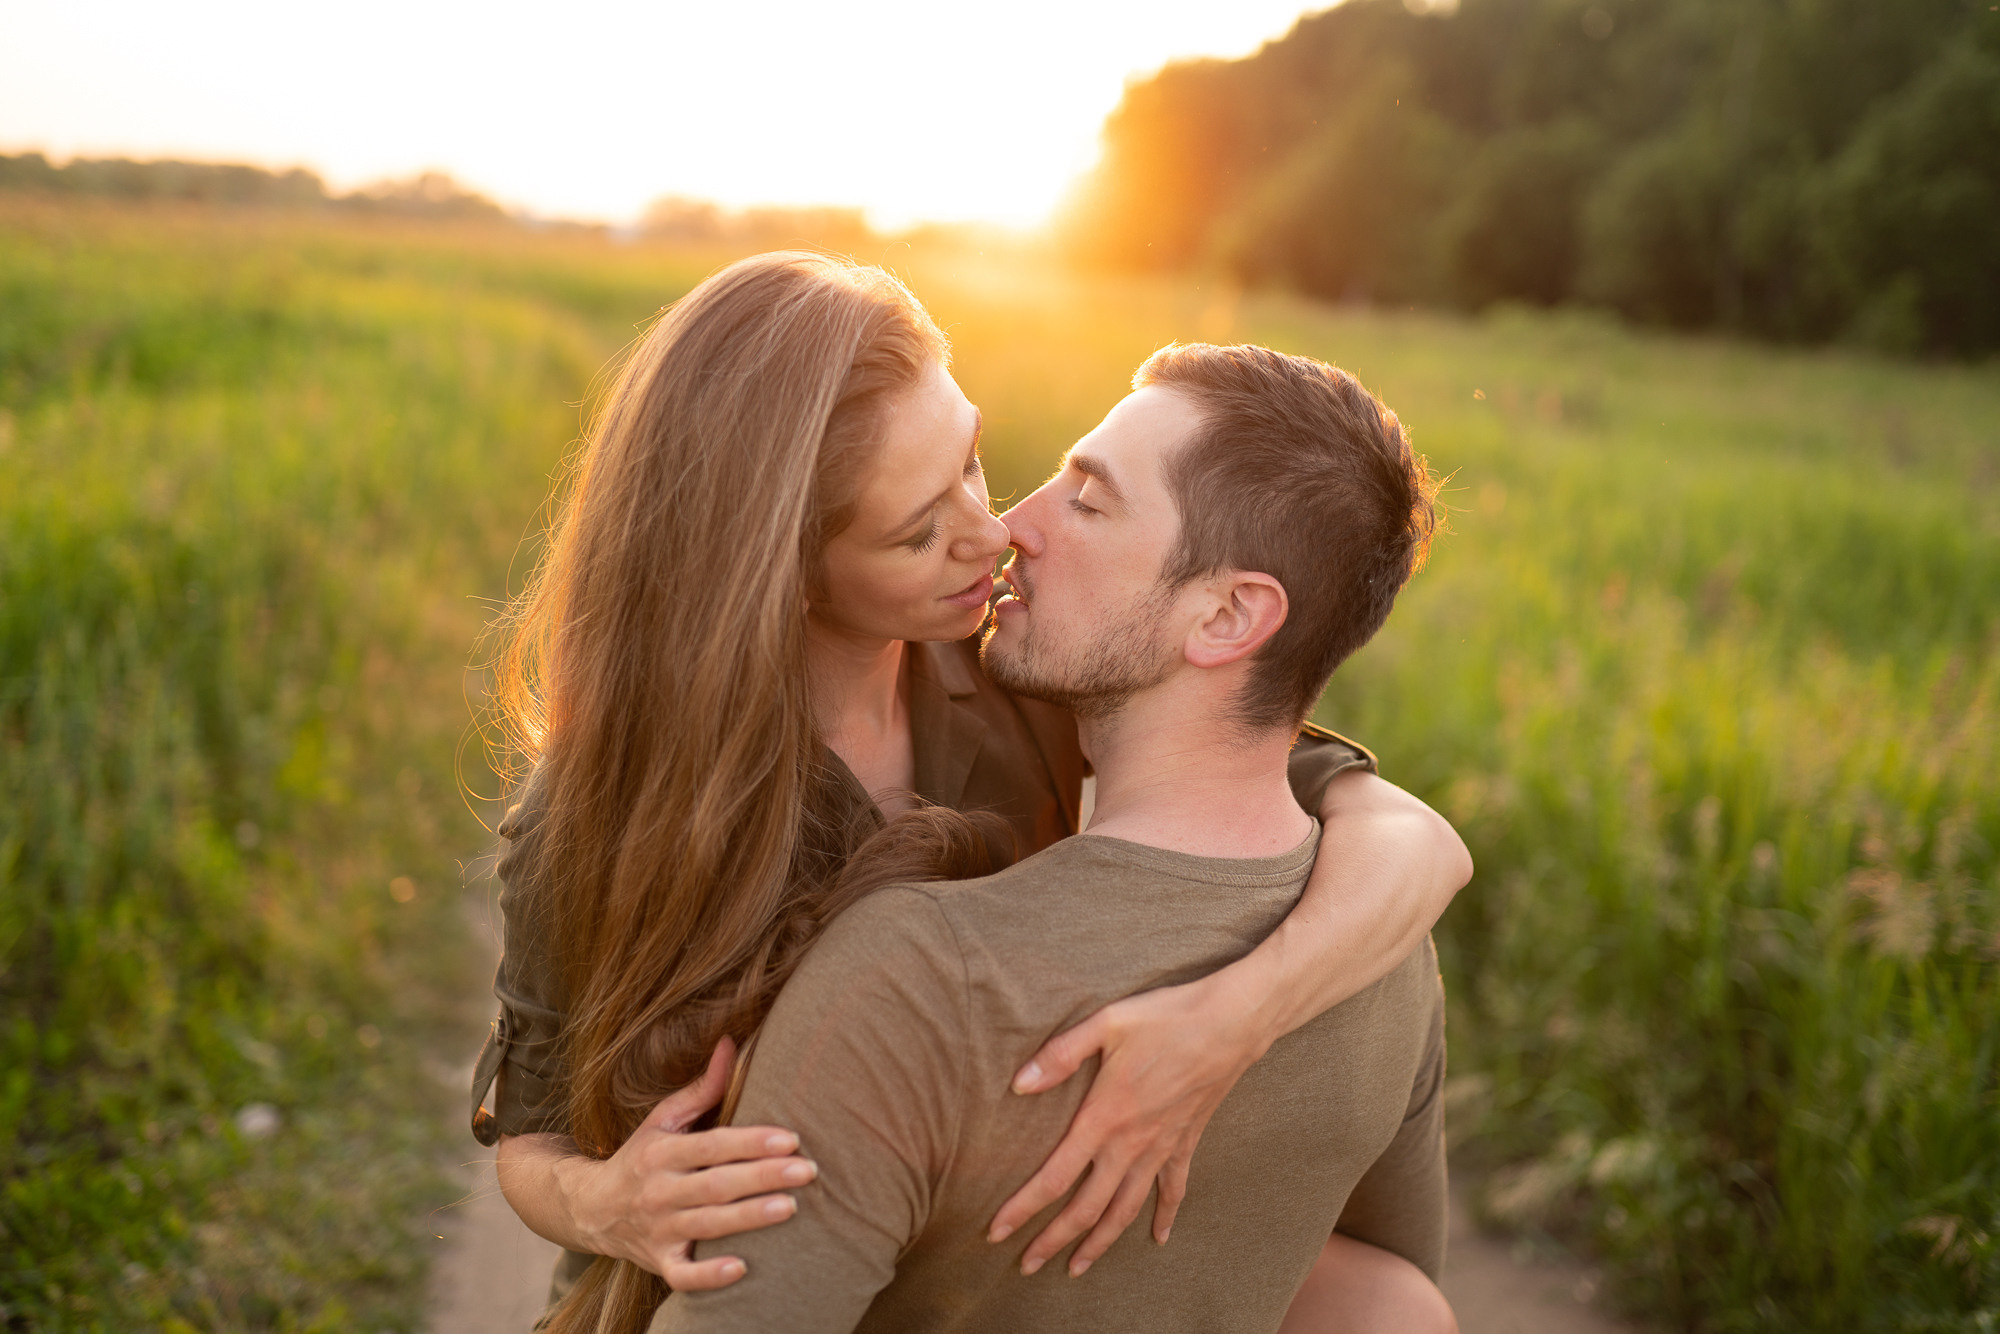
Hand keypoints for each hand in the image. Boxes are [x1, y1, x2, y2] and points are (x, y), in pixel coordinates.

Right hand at [565, 1037, 816, 1289]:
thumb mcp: (664, 1120)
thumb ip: (702, 1089)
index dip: (750, 1142)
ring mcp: (659, 1230)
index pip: (712, 1145)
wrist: (593, 1209)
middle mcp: (659, 1191)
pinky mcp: (660, 1263)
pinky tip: (742, 1268)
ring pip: (707, 1225)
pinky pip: (683, 1276)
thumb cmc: (643, 1157)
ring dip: (749, 1219)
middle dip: (762, 1177)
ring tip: (791, 1208)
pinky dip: (709, 1275)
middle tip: (807, 1171)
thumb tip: (732, 1043)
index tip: (790, 1138)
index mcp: (662, 1152)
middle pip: (716, 1185)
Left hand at [986, 971, 1272, 1276]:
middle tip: (1028, 1265)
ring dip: (1100, 1242)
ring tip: (1077, 1266)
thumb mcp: (1106, 1024)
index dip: (1024, 1208)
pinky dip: (1164, 1216)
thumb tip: (1020, 1084)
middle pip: (1087, 1207)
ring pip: (1126, 1210)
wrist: (1230, 1023)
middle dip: (1054, 1240)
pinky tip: (1158, 1238)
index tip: (997, 1232)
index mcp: (1104, 1117)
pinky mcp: (1186, 1141)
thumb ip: (1061, 1054)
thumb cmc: (1165, 1018)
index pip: (1055, 1177)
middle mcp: (1131, 1143)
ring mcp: (1161, 1147)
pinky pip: (1174, 1189)